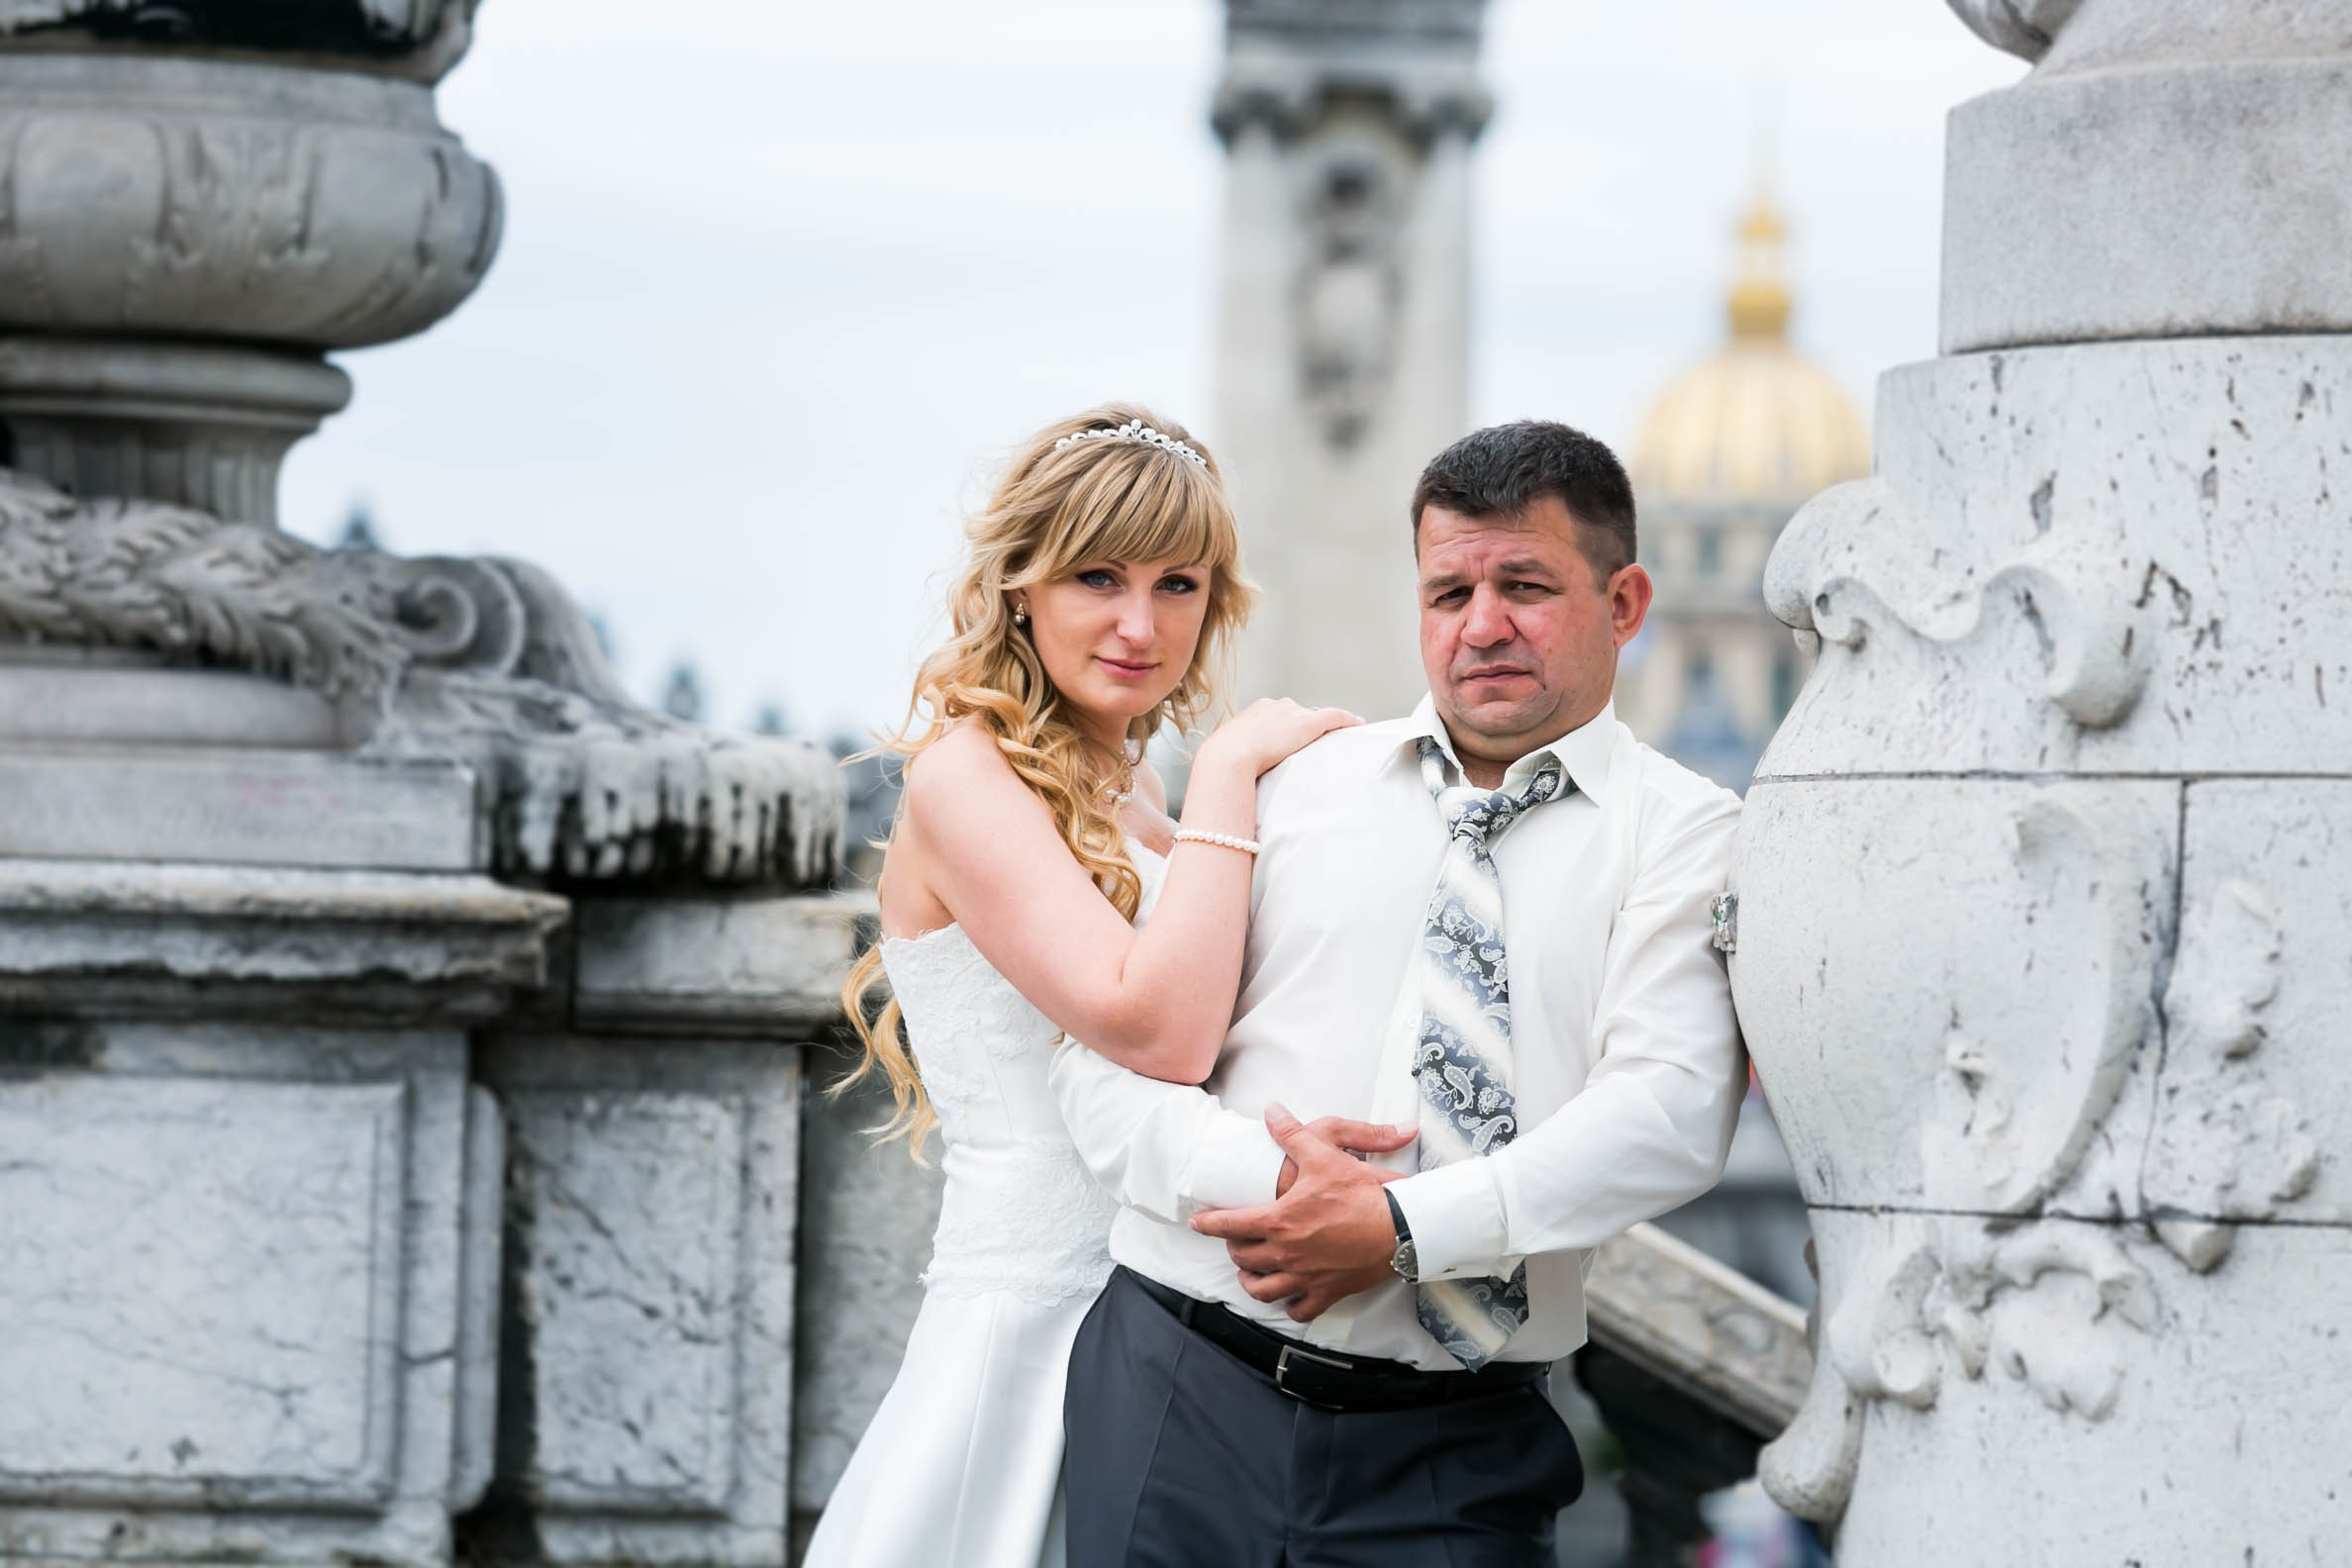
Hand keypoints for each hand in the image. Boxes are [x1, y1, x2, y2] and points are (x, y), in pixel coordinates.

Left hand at [1191, 1103, 1403, 1321]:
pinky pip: (1299, 1310)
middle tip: (1234, 1239)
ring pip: (1263, 1290)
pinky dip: (1289, 1306)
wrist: (1399, 1227)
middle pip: (1243, 1258)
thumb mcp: (1324, 1155)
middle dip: (1233, 1247)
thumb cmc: (1362, 1194)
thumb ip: (1292, 1134)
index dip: (1207, 1223)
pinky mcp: (1327, 1292)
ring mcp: (1305, 1277)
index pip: (1229, 1225)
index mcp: (1278, 1221)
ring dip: (1251, 1281)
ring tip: (1250, 1272)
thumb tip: (1272, 1112)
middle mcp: (1286, 1254)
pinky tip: (1287, 1297)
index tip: (1197, 1222)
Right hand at [1199, 698, 1361, 778]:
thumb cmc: (1222, 763)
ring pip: (1315, 716)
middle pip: (1298, 713)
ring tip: (1335, 740)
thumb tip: (1236, 777)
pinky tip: (1358, 725)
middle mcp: (1275, 706)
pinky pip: (1334, 717)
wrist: (1228, 758)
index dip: (1287, 728)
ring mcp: (1292, 713)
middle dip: (1304, 727)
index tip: (1290, 741)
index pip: (1279, 715)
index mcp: (1256, 711)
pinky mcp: (1308, 723)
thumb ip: (1239, 757)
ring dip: (1324, 727)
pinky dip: (1347, 720)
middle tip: (1310, 747)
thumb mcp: (1229, 755)